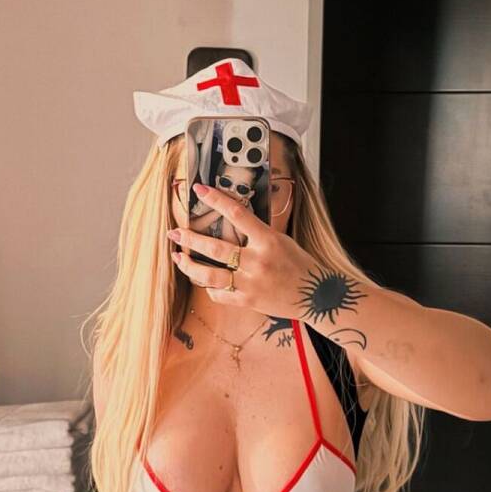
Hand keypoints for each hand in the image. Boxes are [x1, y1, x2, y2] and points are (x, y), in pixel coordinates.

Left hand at [167, 182, 311, 317]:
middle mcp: (257, 261)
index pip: (237, 214)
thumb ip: (257, 233)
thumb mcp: (281, 240)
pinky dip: (209, 288)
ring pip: (210, 275)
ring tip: (177, 258)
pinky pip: (219, 295)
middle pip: (215, 248)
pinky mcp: (248, 301)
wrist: (316, 296)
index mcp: (268, 240)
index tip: (199, 189)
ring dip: (189, 266)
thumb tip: (230, 219)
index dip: (216, 199)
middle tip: (174, 232)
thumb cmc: (299, 264)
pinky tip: (203, 281)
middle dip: (190, 239)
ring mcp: (251, 283)